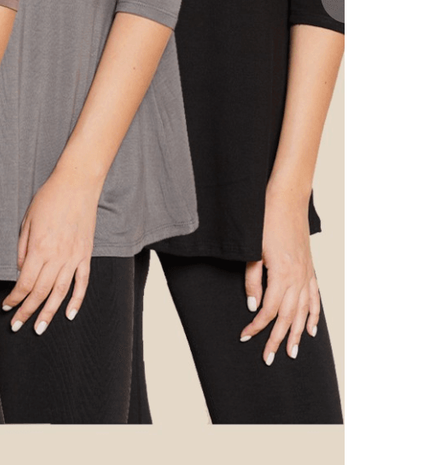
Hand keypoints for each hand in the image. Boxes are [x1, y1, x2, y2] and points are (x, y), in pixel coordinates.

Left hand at [2, 171, 100, 333]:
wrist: (77, 184)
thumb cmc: (48, 199)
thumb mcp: (27, 220)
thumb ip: (23, 249)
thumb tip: (21, 271)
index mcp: (39, 248)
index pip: (25, 283)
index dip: (15, 299)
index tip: (7, 307)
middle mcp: (57, 256)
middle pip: (40, 292)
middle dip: (27, 311)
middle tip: (17, 325)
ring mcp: (74, 257)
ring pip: (60, 293)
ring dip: (49, 313)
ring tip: (40, 327)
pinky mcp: (86, 254)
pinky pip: (82, 282)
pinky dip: (77, 300)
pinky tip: (69, 314)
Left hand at [239, 187, 319, 364]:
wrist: (286, 200)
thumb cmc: (265, 221)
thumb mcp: (253, 250)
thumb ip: (253, 279)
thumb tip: (253, 306)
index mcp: (282, 275)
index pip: (269, 311)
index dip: (256, 327)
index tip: (245, 338)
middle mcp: (298, 278)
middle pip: (288, 317)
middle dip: (276, 339)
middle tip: (268, 359)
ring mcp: (306, 274)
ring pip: (303, 312)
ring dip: (296, 334)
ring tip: (291, 353)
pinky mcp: (309, 269)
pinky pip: (315, 298)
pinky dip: (314, 315)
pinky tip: (311, 330)